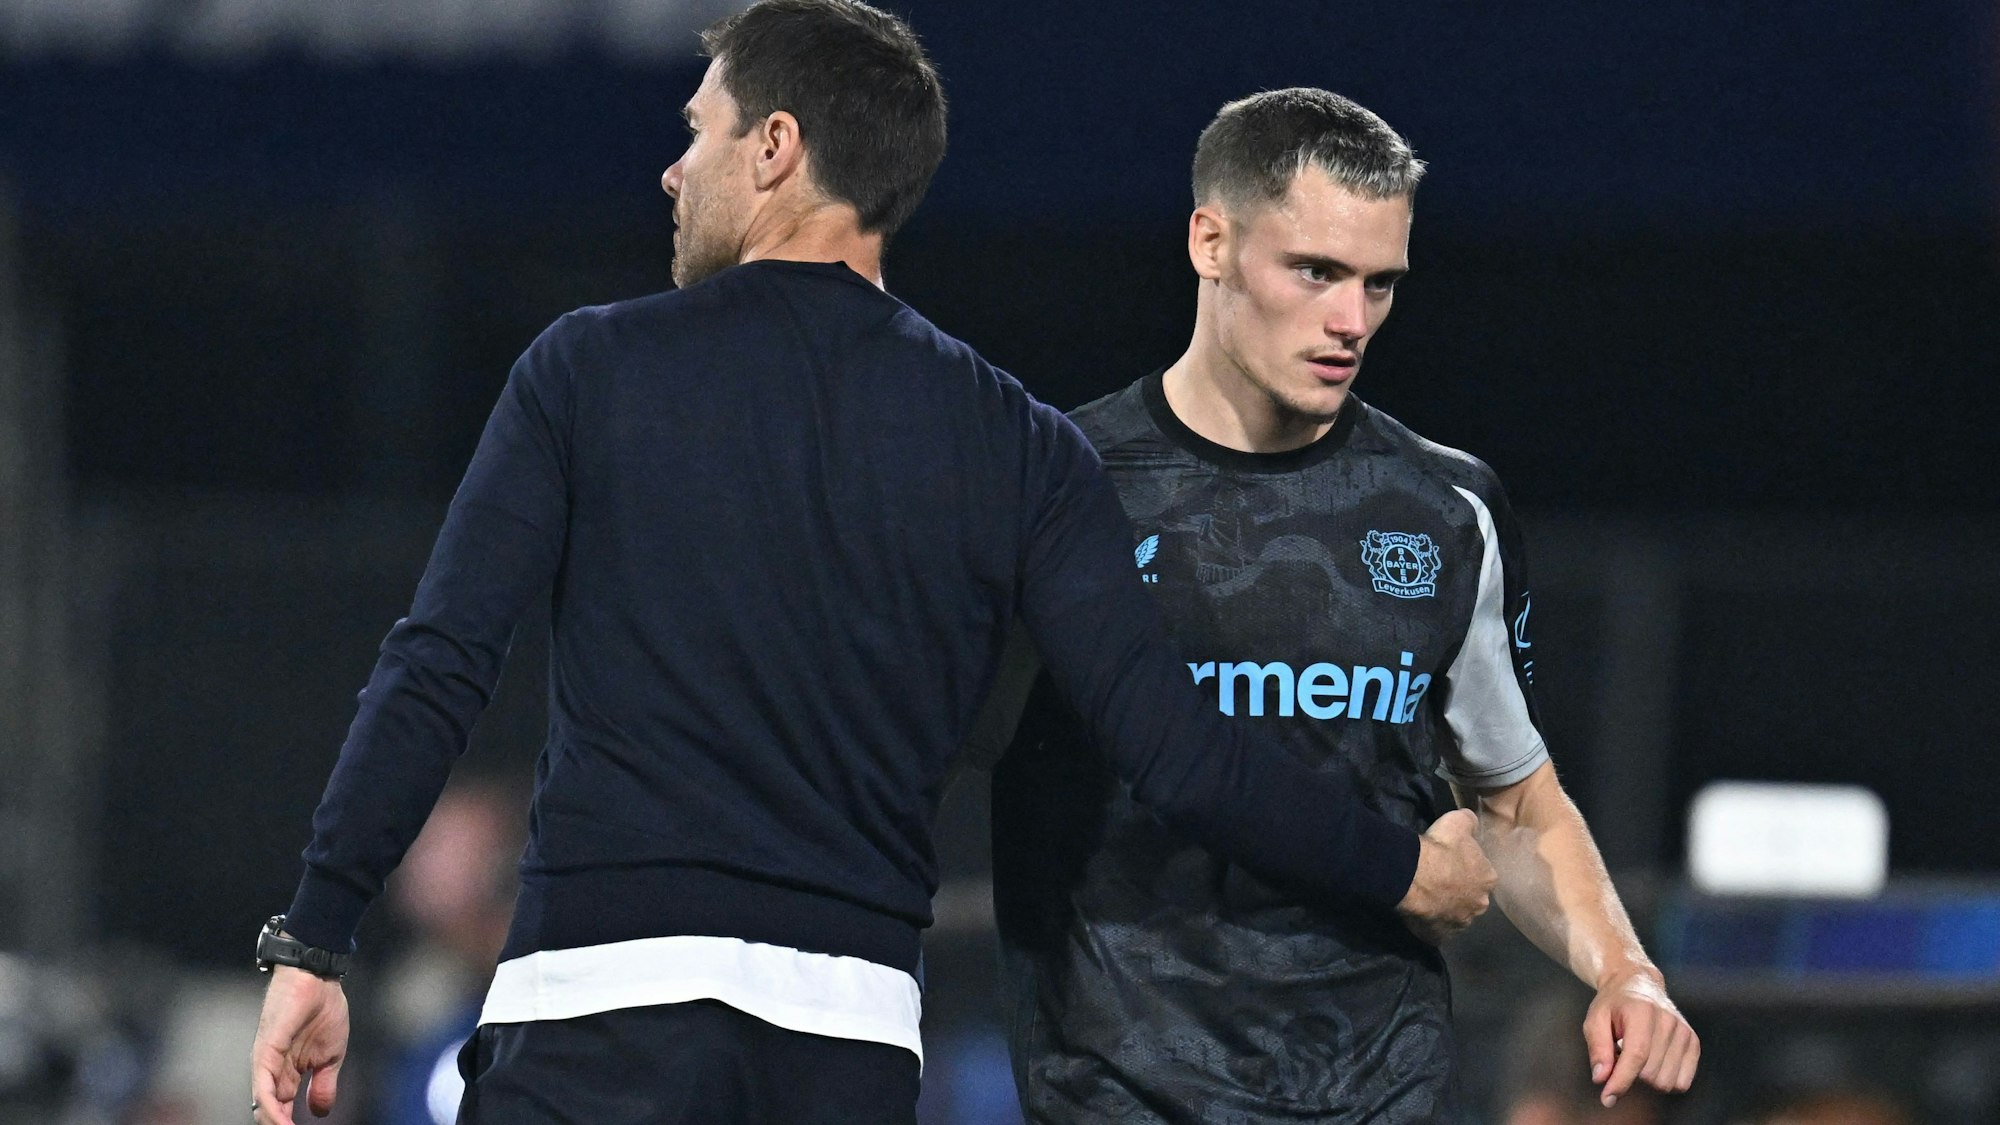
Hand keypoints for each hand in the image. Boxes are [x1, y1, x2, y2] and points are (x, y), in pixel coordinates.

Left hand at [251, 965, 349, 1123]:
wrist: (319, 979)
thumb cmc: (324, 1011)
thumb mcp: (332, 1057)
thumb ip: (324, 1085)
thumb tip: (321, 1113)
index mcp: (287, 1073)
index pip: (281, 1108)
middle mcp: (272, 1071)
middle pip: (267, 1111)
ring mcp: (266, 1062)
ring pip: (262, 1104)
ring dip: (273, 1124)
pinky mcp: (265, 1051)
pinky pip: (263, 1086)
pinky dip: (269, 1107)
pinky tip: (279, 1122)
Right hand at [1396, 809, 1495, 943]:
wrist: (1413, 874)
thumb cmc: (1440, 848)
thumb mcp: (1458, 820)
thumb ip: (1470, 822)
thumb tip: (1472, 822)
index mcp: (1488, 879)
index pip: (1482, 874)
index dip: (1466, 868)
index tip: (1451, 862)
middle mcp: (1480, 904)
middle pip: (1472, 897)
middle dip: (1460, 891)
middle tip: (1439, 880)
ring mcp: (1461, 923)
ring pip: (1457, 915)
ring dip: (1447, 908)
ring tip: (1428, 897)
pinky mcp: (1441, 936)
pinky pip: (1438, 931)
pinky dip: (1432, 924)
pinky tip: (1422, 914)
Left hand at [1585, 967, 1697, 1105]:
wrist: (1637, 983)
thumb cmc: (1613, 1005)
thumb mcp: (1595, 1019)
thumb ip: (1598, 1049)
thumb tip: (1602, 1078)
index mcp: (1642, 1011)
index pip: (1636, 1056)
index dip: (1621, 1081)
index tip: (1607, 1097)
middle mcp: (1668, 1020)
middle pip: (1650, 1074)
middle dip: (1629, 1074)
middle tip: (1620, 1055)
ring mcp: (1684, 1031)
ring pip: (1666, 1082)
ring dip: (1646, 1077)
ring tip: (1637, 1054)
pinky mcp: (1693, 1042)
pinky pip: (1682, 1082)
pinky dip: (1664, 1079)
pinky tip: (1653, 1061)